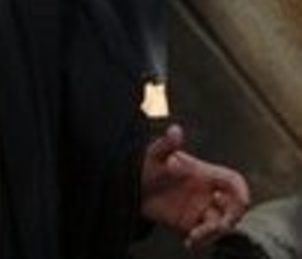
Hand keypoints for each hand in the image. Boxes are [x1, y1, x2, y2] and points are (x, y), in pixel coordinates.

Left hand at [140, 124, 249, 249]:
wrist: (129, 188)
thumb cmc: (144, 166)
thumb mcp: (153, 155)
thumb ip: (166, 145)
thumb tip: (175, 129)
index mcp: (205, 174)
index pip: (233, 182)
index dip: (241, 191)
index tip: (242, 201)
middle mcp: (207, 192)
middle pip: (233, 207)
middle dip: (230, 217)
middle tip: (217, 226)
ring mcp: (200, 209)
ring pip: (220, 224)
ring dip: (213, 232)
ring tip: (195, 236)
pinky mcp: (191, 223)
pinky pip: (204, 235)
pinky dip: (202, 240)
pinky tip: (189, 242)